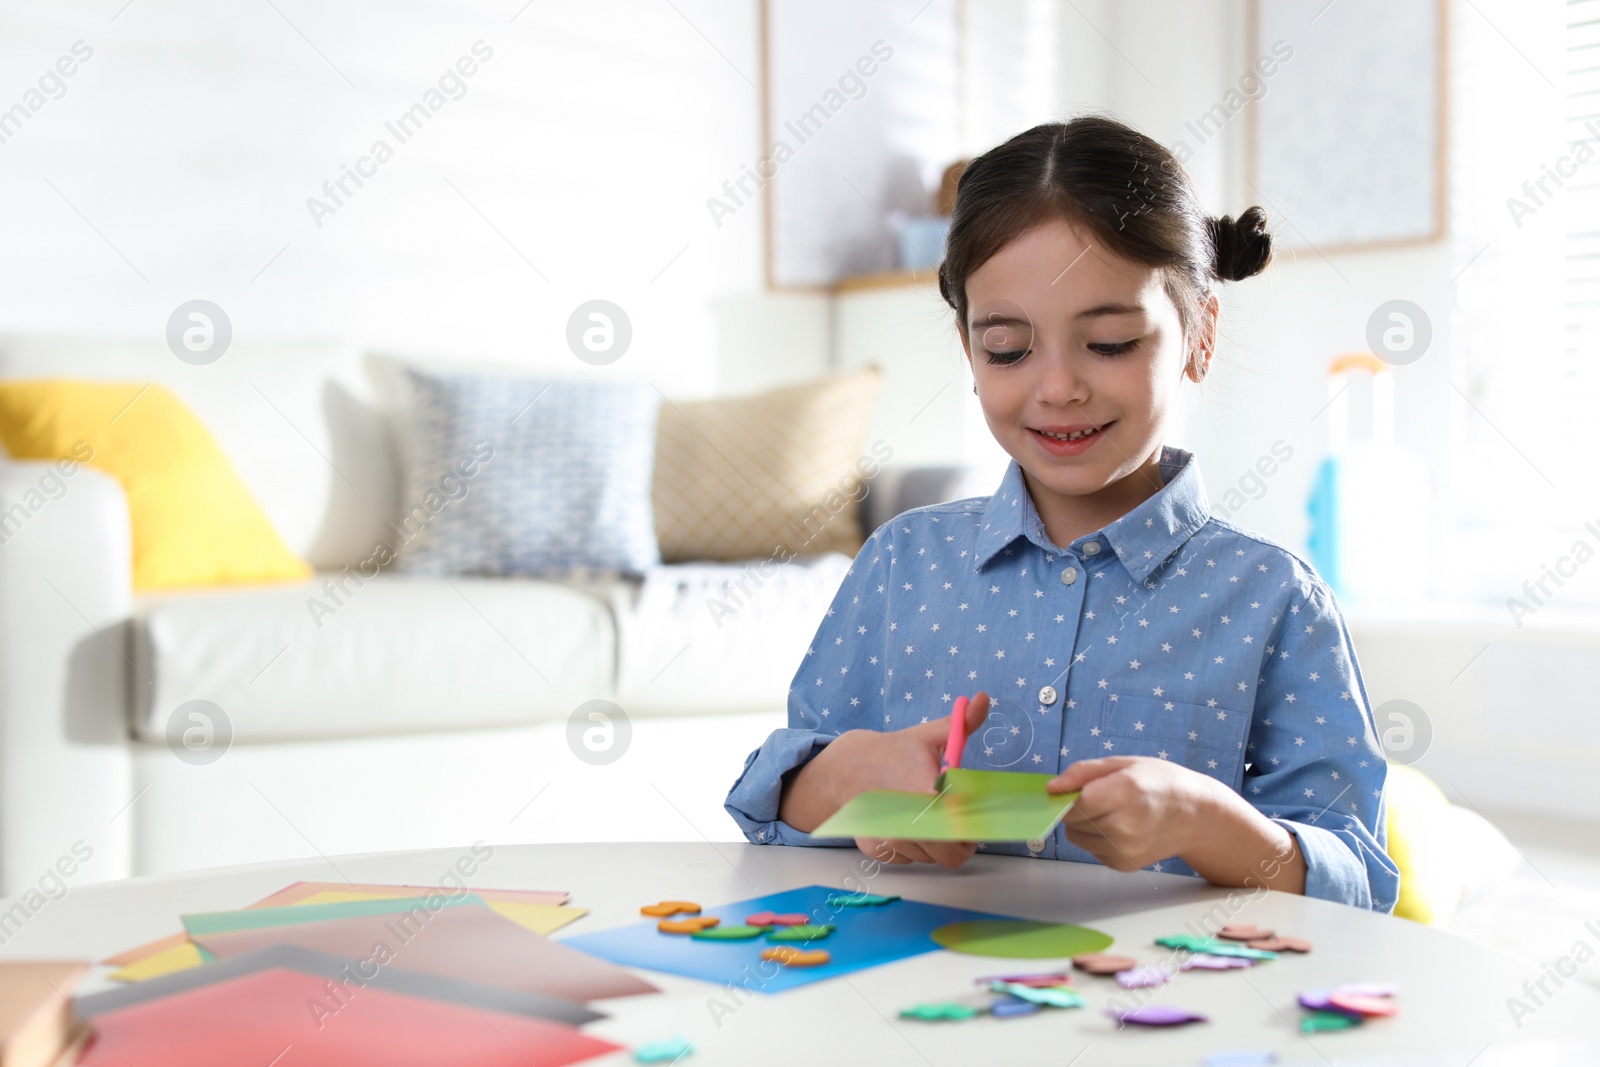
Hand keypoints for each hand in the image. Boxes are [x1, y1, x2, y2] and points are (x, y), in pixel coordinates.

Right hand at [779, 692, 989, 867]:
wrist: (846, 768)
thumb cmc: (893, 753)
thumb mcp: (928, 735)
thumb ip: (961, 723)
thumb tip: (983, 699)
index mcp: (926, 793)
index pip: (964, 831)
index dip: (974, 831)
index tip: (974, 821)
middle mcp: (906, 822)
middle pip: (951, 855)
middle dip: (958, 844)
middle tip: (956, 826)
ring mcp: (889, 838)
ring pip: (930, 858)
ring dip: (934, 845)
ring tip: (926, 817)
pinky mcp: (877, 849)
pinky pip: (909, 860)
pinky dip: (912, 848)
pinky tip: (905, 824)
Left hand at [1047, 756, 1217, 871]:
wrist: (1196, 816)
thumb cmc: (1160, 783)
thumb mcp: (1123, 763)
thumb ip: (1082, 773)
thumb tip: (1051, 787)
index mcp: (1123, 793)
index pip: (1072, 804)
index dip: (1067, 796)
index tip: (1071, 790)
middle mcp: (1123, 826)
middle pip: (1072, 821)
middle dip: (1076, 809)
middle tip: (1101, 797)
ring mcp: (1124, 849)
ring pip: (1076, 838)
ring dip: (1084, 825)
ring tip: (1113, 812)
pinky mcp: (1123, 865)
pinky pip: (1091, 850)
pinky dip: (1097, 839)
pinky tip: (1121, 827)